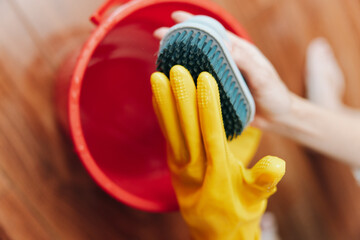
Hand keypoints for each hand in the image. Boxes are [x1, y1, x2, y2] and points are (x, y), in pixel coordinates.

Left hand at [151, 65, 284, 239]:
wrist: (214, 230)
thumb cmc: (239, 210)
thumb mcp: (256, 198)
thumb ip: (264, 179)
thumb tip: (278, 163)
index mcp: (218, 170)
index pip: (211, 133)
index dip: (207, 106)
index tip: (205, 80)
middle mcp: (194, 165)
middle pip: (186, 127)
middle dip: (181, 97)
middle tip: (176, 70)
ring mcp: (180, 164)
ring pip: (171, 129)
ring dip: (164, 102)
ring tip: (157, 77)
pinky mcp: (173, 162)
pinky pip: (166, 134)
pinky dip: (160, 114)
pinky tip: (156, 96)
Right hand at [154, 11, 292, 128]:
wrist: (277, 118)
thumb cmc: (274, 94)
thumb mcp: (263, 77)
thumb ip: (246, 62)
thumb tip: (224, 44)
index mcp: (237, 52)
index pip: (213, 32)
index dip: (194, 23)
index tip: (175, 17)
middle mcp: (226, 62)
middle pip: (199, 46)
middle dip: (179, 38)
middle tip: (159, 35)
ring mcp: (220, 77)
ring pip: (195, 63)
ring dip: (178, 58)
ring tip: (160, 54)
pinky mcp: (217, 93)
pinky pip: (197, 83)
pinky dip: (184, 79)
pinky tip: (172, 79)